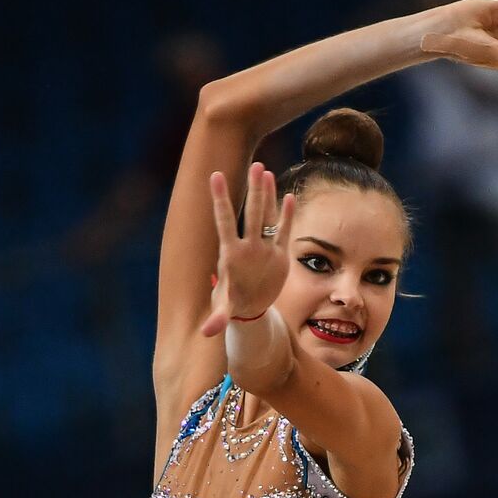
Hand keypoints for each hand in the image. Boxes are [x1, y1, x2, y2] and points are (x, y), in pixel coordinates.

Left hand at [200, 163, 294, 336]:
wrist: (250, 309)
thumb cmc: (233, 305)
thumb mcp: (225, 310)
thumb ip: (218, 318)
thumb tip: (208, 332)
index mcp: (231, 254)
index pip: (224, 220)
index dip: (221, 199)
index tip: (216, 175)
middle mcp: (247, 246)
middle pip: (251, 213)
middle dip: (253, 190)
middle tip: (255, 165)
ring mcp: (263, 248)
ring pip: (266, 217)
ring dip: (266, 195)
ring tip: (265, 171)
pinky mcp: (279, 255)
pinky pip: (284, 232)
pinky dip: (287, 216)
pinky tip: (289, 197)